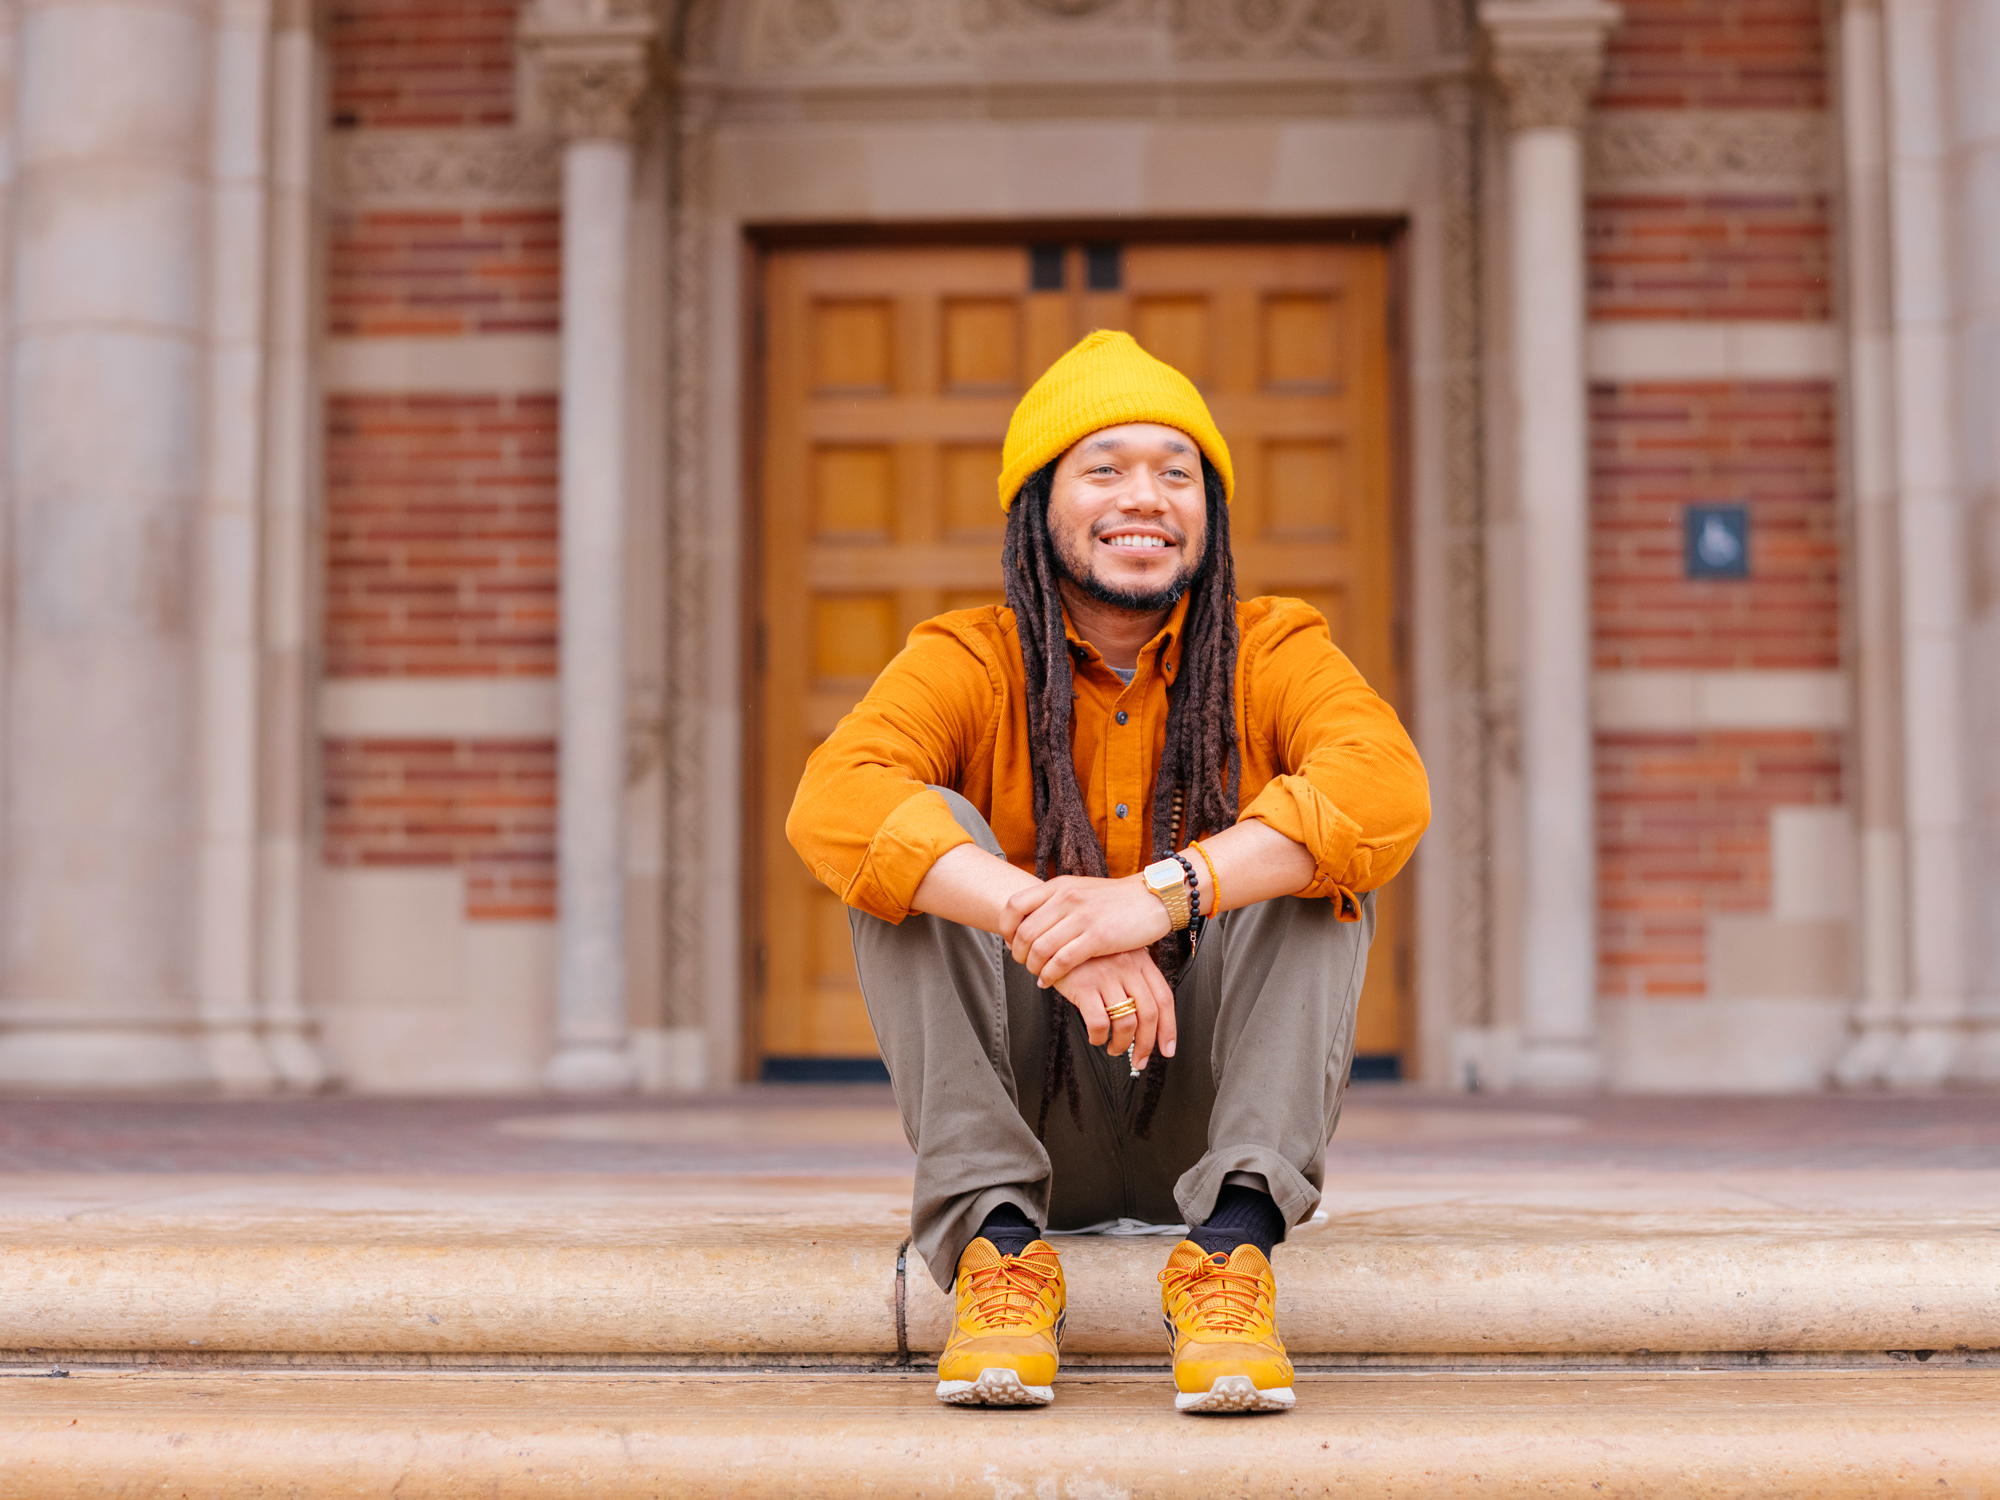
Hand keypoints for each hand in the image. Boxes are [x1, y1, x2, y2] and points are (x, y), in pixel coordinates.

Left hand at [1000, 874, 1171, 986]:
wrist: (1153, 899)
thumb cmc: (1117, 901)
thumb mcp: (1081, 891)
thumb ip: (1057, 902)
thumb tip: (1032, 921)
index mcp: (1059, 887)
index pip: (1015, 905)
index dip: (1006, 927)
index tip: (1010, 941)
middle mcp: (1066, 899)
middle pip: (1024, 932)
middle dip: (1018, 953)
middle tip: (1024, 963)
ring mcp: (1082, 917)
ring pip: (1040, 948)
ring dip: (1033, 967)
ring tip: (1037, 974)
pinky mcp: (1098, 937)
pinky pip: (1061, 961)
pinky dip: (1050, 975)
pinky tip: (1049, 981)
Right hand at [1049, 950, 1177, 1067]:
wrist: (1054, 938)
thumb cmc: (1087, 952)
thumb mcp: (1118, 955)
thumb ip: (1135, 978)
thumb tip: (1148, 1019)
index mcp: (1140, 961)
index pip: (1164, 999)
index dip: (1168, 1028)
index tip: (1167, 1048)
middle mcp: (1127, 967)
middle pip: (1148, 1015)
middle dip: (1146, 1045)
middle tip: (1139, 1059)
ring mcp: (1105, 976)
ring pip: (1126, 1023)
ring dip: (1121, 1045)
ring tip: (1114, 1049)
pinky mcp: (1083, 985)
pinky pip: (1098, 1022)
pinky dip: (1099, 1037)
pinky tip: (1095, 1038)